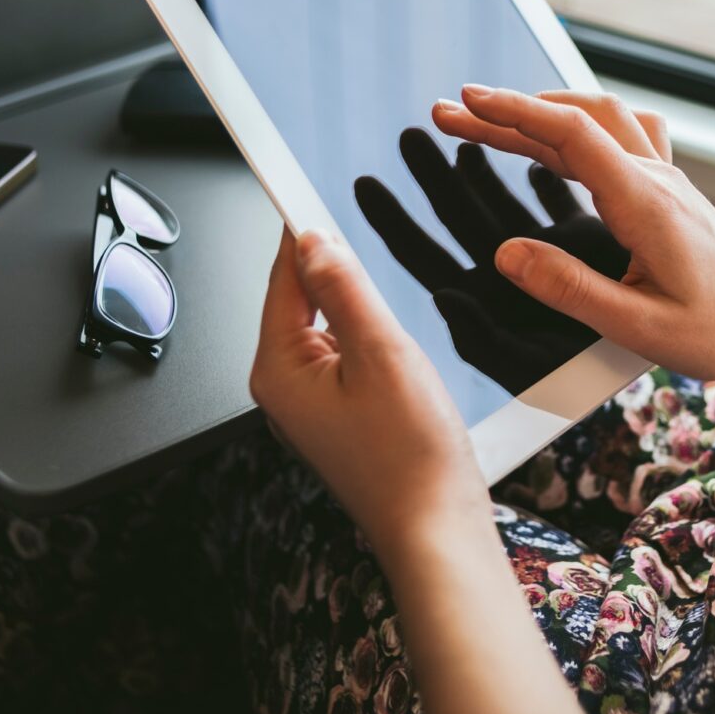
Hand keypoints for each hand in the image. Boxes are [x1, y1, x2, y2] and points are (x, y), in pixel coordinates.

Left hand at [250, 228, 491, 557]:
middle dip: (334, 273)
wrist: (436, 529)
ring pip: (324, 329)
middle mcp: (282, 390)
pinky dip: (365, 340)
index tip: (298, 185)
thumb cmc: (410, 458)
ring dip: (356, 311)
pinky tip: (395, 353)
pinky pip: (341, 358)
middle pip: (299, 301)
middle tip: (367, 251)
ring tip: (392, 329)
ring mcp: (308, 406)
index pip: (282, 278)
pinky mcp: (335, 417)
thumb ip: (344, 289)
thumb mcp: (382, 353)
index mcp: (278, 371)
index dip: (298, 231)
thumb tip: (312, 241)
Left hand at [354, 127, 628, 394]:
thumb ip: (478, 336)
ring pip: (495, 202)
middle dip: (430, 173)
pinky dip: (540, 178)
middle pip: (453, 216)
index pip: (420, 253)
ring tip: (461, 135)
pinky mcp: (581, 249)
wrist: (643, 382)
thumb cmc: (574, 391)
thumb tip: (442, 295)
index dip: (391, 218)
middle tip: (411, 134)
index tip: (363, 180)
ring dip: (478, 166)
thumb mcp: (517, 370)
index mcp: (476, 302)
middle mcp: (502, 277)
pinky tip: (528, 156)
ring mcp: (539, 260)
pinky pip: (551, 203)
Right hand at [432, 87, 714, 382]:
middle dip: (510, 108)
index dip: (512, 113)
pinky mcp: (668, 189)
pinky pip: (618, 134)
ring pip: (599, 118)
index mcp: (644, 202)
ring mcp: (664, 178)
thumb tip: (506, 254)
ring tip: (490, 121)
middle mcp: (654, 177)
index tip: (464, 102)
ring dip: (542, 111)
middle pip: (576, 116)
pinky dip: (575, 126)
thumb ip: (569, 289)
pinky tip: (554, 142)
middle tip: (453, 110)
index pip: (570, 134)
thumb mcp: (639, 326)